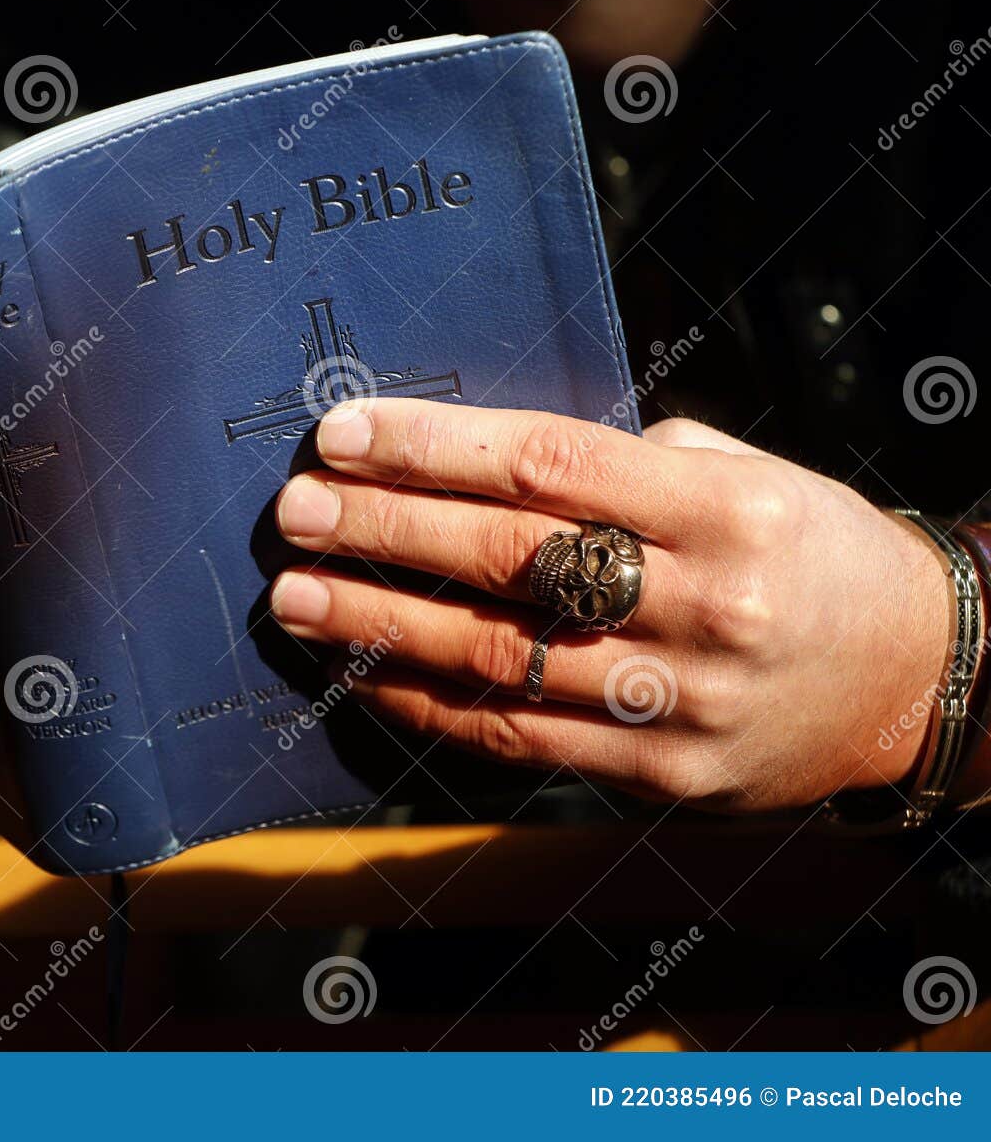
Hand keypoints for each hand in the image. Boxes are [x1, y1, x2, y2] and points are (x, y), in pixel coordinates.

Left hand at [270, 400, 951, 809]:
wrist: (916, 681)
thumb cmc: (810, 554)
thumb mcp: (749, 476)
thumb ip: (630, 468)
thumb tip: (488, 463)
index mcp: (726, 511)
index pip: (548, 465)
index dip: (432, 448)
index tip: (342, 434)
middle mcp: (701, 606)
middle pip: (508, 560)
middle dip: (385, 532)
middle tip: (294, 513)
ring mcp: (679, 701)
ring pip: (501, 658)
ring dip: (382, 626)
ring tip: (295, 598)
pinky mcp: (659, 775)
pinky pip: (520, 737)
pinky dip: (431, 705)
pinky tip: (363, 673)